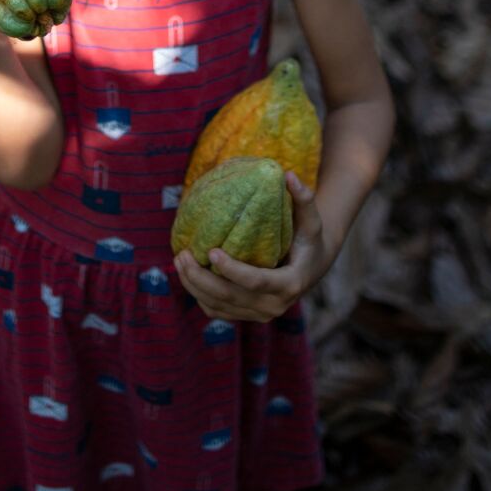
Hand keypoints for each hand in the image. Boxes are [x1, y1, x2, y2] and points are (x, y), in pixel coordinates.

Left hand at [174, 171, 326, 322]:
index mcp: (289, 284)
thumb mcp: (312, 221)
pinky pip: (216, 310)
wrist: (311, 267)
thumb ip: (304, 199)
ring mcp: (258, 314)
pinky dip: (199, 295)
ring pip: (218, 306)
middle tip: (182, 254)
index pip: (256, 282)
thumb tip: (288, 174)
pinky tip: (187, 274)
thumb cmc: (309, 239)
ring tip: (178, 259)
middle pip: (229, 297)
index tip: (211, 250)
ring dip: (193, 286)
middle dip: (200, 278)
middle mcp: (273, 306)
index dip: (232, 270)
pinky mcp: (246, 316)